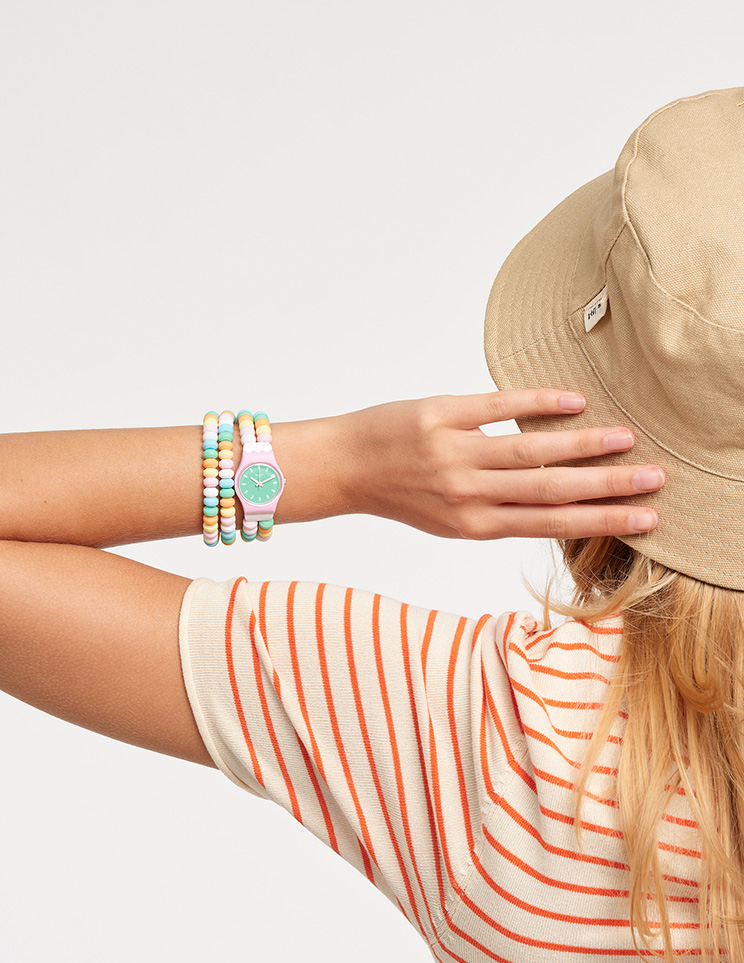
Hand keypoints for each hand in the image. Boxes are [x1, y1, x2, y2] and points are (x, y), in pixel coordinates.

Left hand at [348, 389, 664, 540]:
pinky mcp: (439, 415)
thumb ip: (497, 510)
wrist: (346, 467)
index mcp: (473, 524)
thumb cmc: (401, 494)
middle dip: (607, 487)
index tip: (645, 519)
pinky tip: (572, 401)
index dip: (601, 522)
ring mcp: (454, 454)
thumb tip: (556, 498)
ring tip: (625, 438)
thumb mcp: (449, 518)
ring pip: (530, 449)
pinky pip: (496, 406)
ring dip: (582, 444)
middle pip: (550, 490)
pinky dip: (537, 402)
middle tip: (654, 478)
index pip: (550, 524)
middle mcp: (467, 494)